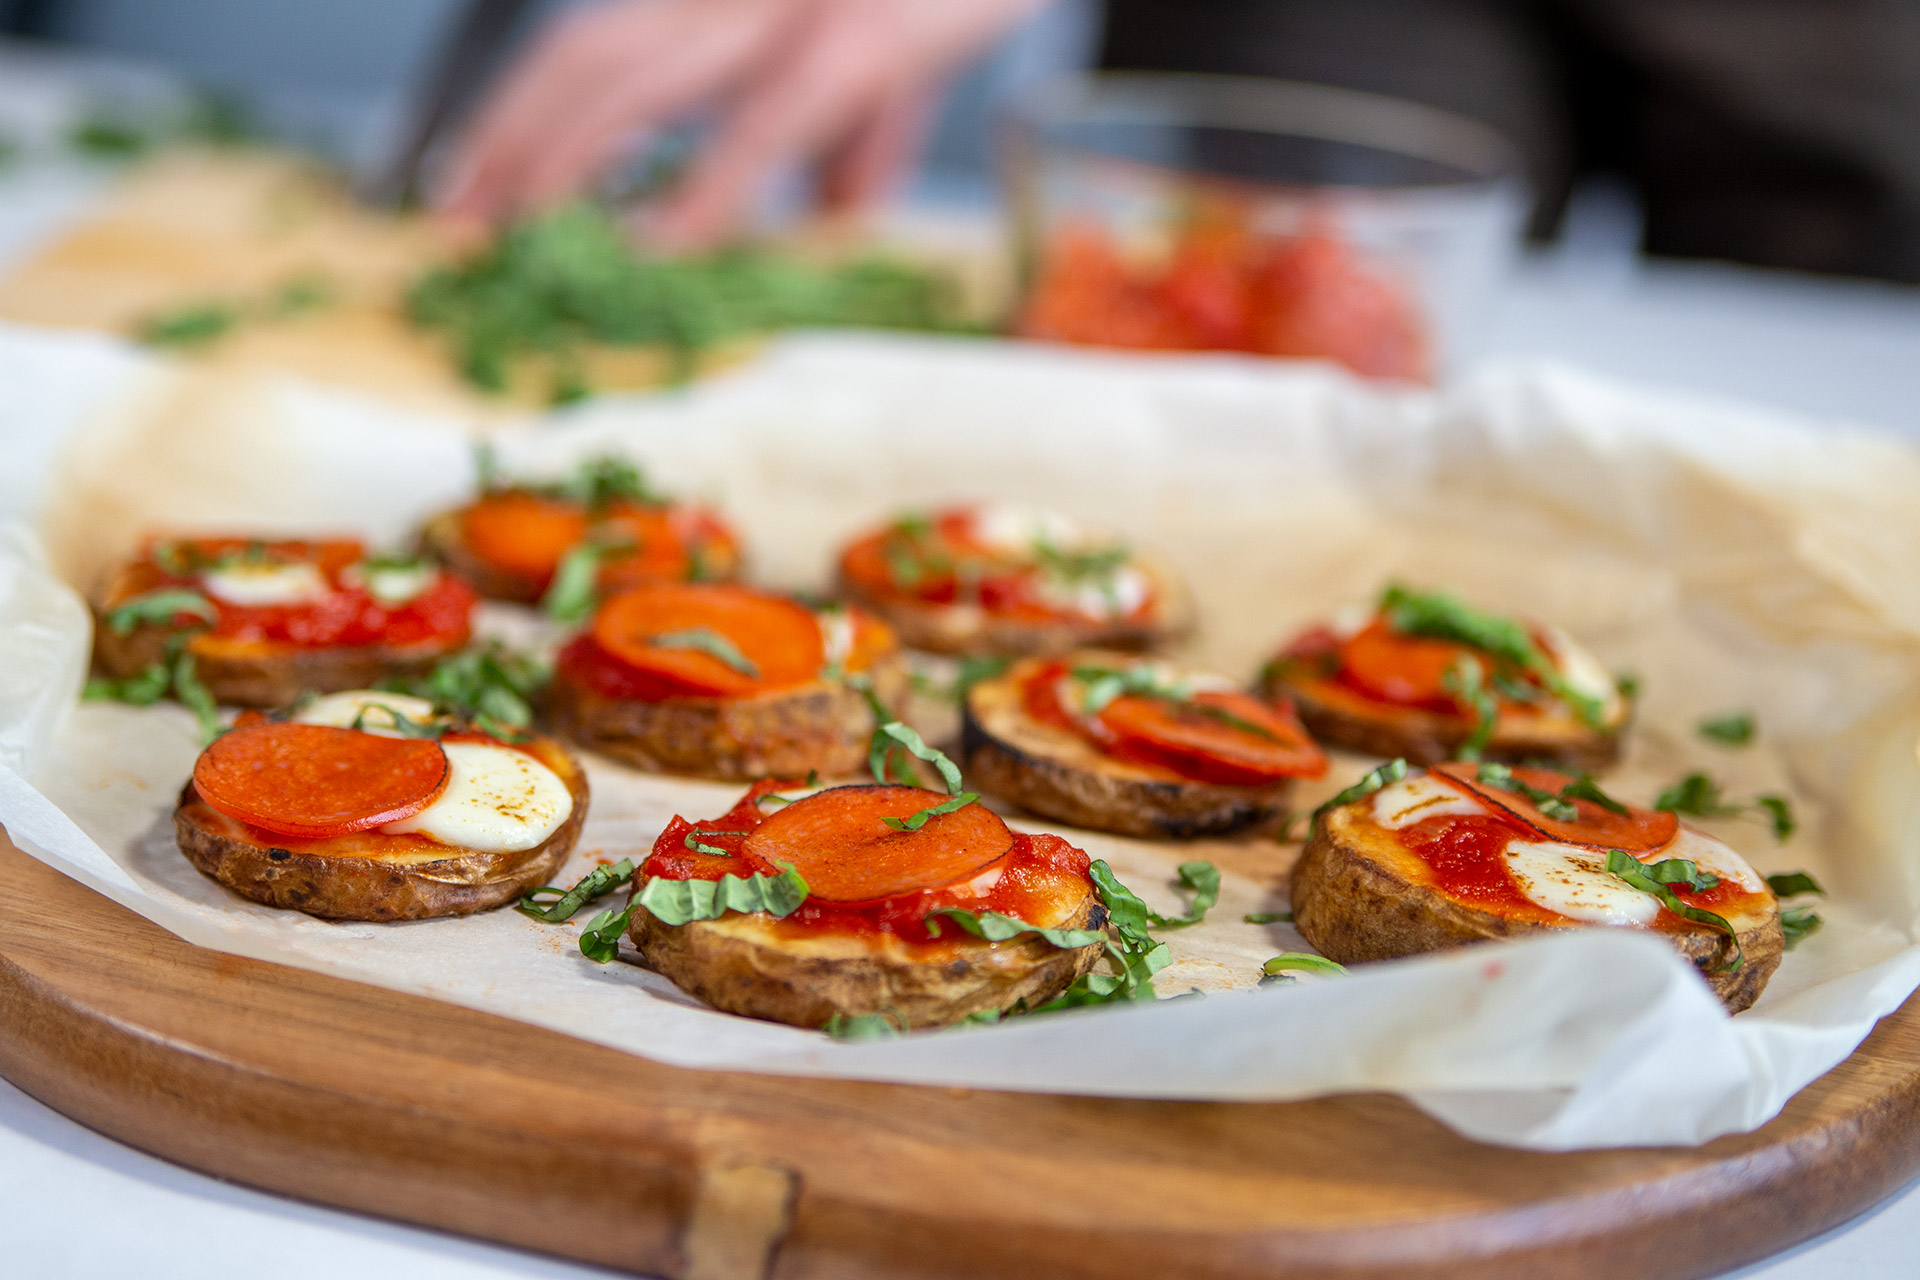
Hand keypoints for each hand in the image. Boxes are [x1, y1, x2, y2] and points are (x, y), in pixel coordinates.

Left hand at [439, 0, 1045, 248]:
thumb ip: (847, 136)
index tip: (463, 195)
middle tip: (458, 230)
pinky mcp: (862, 40)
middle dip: (508, 145)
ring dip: (567, 165)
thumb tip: (830, 213)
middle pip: (579, 55)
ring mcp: (785, 4)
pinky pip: (761, 122)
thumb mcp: (886, 61)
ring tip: (528, 244)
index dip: (510, 119)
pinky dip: (707, 192)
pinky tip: (668, 249)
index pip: (584, 48)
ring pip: (636, 75)